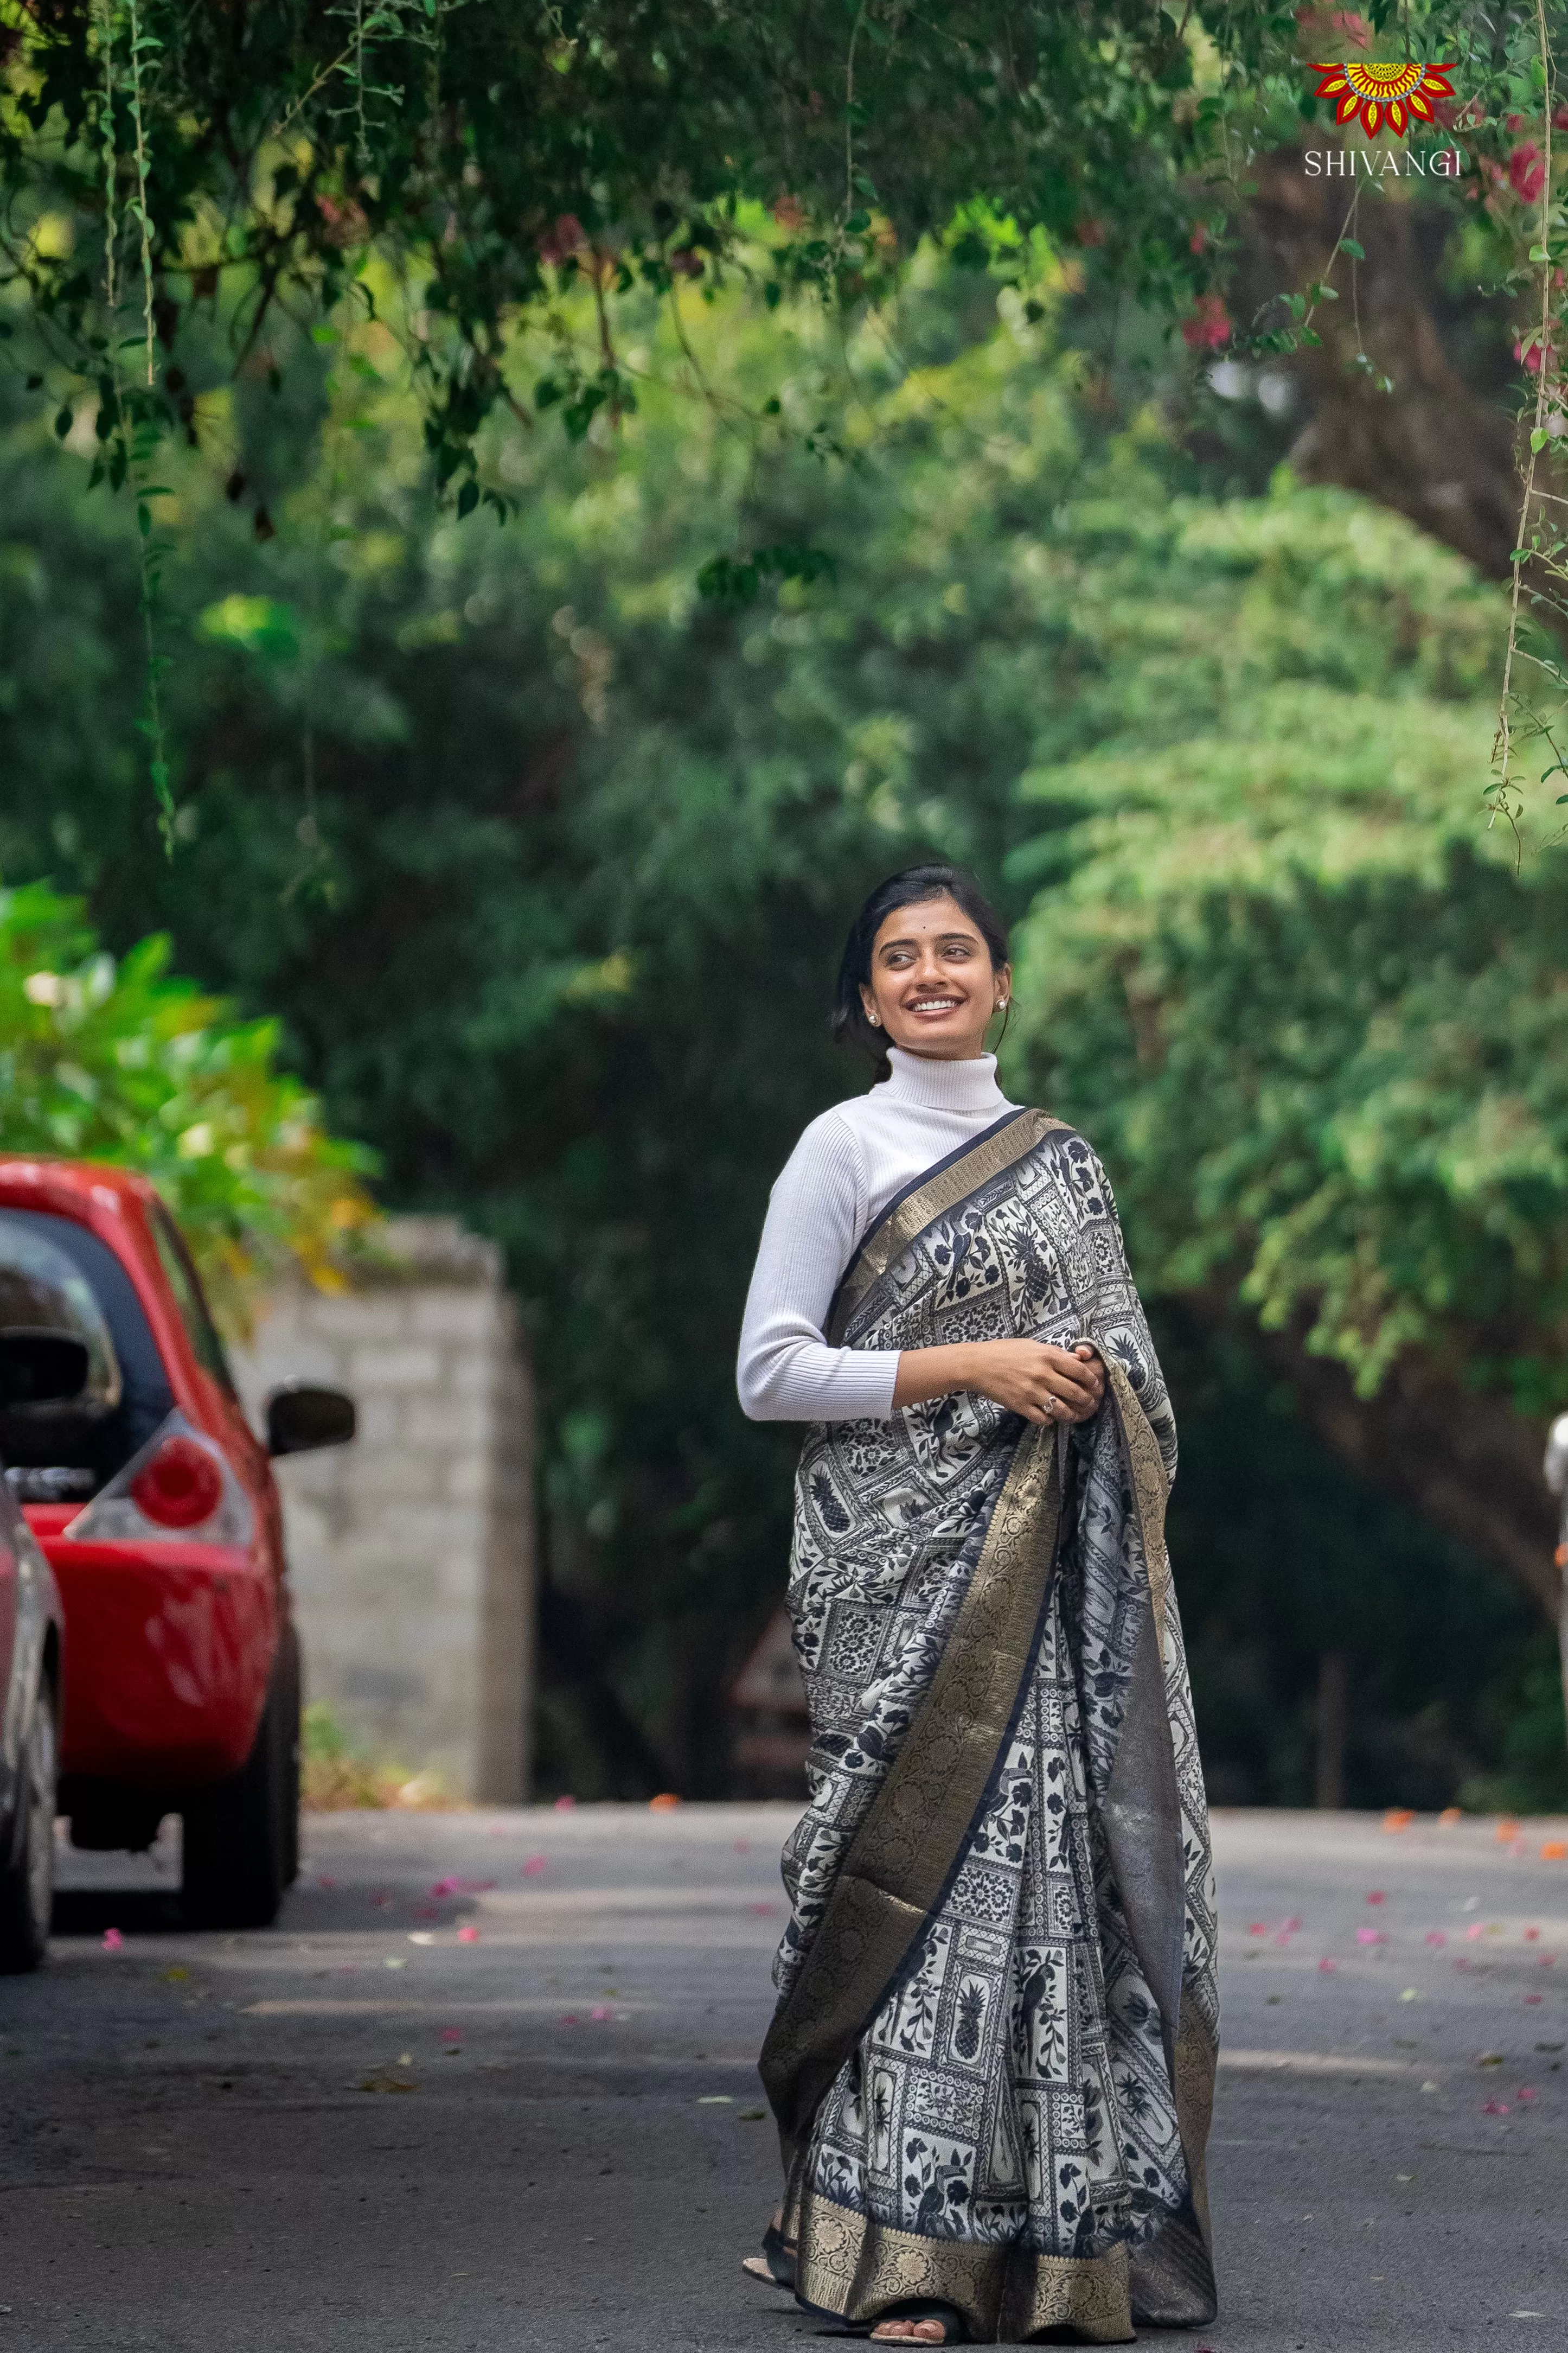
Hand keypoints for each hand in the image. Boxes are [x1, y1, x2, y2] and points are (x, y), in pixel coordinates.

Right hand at [966, 1339, 1104, 1424]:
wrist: (977, 1365)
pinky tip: (1050, 1416)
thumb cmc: (1004, 1351)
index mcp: (1047, 1356)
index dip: (1091, 1379)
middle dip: (1086, 1399)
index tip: (1094, 1384)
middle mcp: (1042, 1374)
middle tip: (1089, 1402)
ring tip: (1074, 1414)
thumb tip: (1078, 1359)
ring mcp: (1032, 1392)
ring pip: (1061, 1409)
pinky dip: (1050, 1419)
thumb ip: (1056, 1353)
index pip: (1079, 1370)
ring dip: (1071, 1414)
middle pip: (1075, 1392)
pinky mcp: (1021, 1406)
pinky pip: (1043, 1418)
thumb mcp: (1032, 1345)